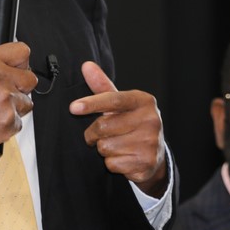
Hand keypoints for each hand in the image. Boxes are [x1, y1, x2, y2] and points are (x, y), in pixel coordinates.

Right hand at [0, 42, 37, 180]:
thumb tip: (12, 68)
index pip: (22, 52)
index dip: (21, 63)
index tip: (20, 69)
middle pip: (30, 79)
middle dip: (22, 87)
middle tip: (6, 94)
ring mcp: (6, 101)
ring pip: (27, 103)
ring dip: (14, 107)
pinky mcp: (10, 122)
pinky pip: (19, 122)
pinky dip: (8, 124)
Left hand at [70, 61, 167, 196]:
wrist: (155, 155)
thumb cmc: (132, 124)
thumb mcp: (120, 104)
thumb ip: (102, 86)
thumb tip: (86, 65)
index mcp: (144, 101)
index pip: (114, 99)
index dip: (92, 103)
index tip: (74, 107)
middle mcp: (150, 120)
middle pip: (103, 126)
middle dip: (93, 133)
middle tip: (98, 134)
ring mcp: (150, 142)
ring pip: (105, 147)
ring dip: (104, 148)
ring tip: (117, 145)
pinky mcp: (145, 163)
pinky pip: (112, 163)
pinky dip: (112, 163)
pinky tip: (123, 158)